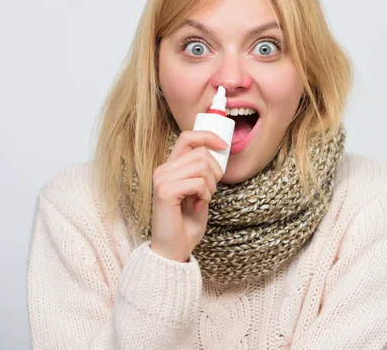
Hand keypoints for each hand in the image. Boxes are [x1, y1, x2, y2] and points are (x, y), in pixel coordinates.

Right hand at [150, 130, 226, 261]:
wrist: (175, 248)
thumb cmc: (187, 222)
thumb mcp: (199, 191)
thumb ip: (202, 171)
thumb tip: (219, 151)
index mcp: (170, 167)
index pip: (188, 137)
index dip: (208, 137)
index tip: (224, 146)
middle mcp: (163, 170)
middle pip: (201, 152)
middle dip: (215, 171)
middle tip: (209, 191)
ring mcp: (162, 179)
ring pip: (201, 166)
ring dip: (211, 185)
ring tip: (203, 199)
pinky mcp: (165, 191)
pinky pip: (198, 182)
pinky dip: (205, 195)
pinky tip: (197, 206)